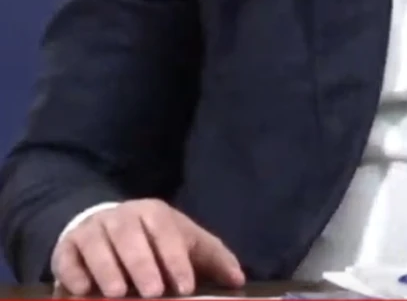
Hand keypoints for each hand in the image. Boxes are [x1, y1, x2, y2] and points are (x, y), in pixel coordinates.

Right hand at [51, 199, 245, 297]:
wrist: (106, 225)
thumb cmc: (153, 239)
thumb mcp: (183, 241)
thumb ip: (211, 258)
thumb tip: (239, 280)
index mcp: (154, 213)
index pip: (166, 231)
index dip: (176, 258)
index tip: (185, 288)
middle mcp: (123, 217)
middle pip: (131, 236)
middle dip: (143, 264)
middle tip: (153, 293)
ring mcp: (93, 230)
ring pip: (98, 244)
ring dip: (107, 269)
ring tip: (118, 294)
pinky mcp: (67, 247)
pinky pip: (68, 258)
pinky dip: (74, 274)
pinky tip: (82, 292)